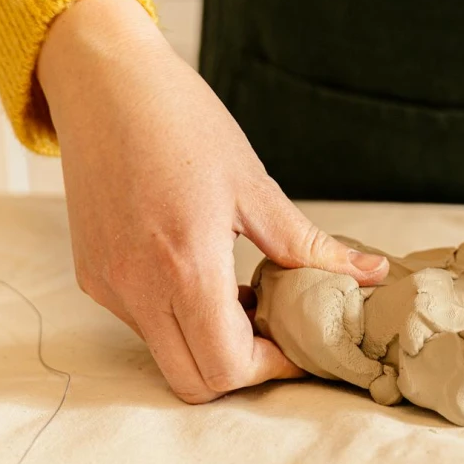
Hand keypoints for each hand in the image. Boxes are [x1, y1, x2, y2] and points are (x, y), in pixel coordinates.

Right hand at [38, 0, 388, 402]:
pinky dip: (178, 317)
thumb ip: (310, 247)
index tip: (299, 342)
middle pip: (194, 381)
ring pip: (165, 355)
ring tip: (241, 291)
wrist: (104, 81)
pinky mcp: (92, 275)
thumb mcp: (255, 185)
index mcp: (185, 266)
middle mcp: (137, 287)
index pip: (227, 366)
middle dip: (241, 367)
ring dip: (208, 342)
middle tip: (273, 330)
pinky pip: (141, 323)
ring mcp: (108, 284)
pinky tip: (202, 273)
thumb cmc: (182, 122)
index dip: (272, 367)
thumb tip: (371, 275)